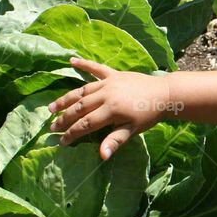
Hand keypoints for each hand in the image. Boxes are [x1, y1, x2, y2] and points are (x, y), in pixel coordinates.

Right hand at [46, 57, 169, 159]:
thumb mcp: (133, 130)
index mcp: (111, 111)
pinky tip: (71, 61)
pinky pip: (96, 68)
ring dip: (66, 98)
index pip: (86, 124)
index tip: (62, 141)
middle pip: (80, 107)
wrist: (165, 94)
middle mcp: (106, 95)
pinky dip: (84, 64)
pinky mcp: (114, 74)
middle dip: (64, 118)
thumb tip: (101, 156)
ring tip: (52, 107)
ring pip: (82, 91)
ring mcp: (109, 83)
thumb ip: (115, 141)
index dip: (72, 133)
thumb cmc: (149, 115)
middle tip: (52, 127)